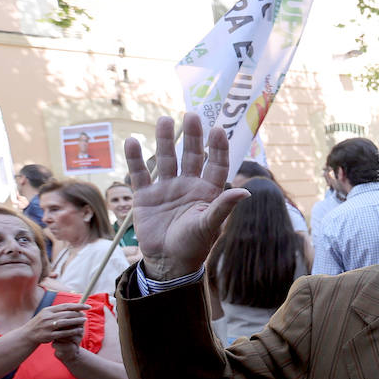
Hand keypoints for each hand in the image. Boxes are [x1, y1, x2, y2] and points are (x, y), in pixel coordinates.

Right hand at [24, 302, 86, 347]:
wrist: (27, 335)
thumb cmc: (40, 323)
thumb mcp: (46, 314)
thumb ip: (57, 311)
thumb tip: (73, 307)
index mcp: (48, 310)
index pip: (65, 306)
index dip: (77, 306)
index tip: (87, 306)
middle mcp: (47, 317)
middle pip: (66, 314)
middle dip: (78, 313)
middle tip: (85, 314)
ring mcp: (48, 326)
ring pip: (65, 322)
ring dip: (76, 321)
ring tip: (84, 320)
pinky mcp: (49, 335)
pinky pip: (63, 333)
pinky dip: (72, 331)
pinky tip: (79, 330)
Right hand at [124, 114, 248, 279]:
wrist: (168, 263)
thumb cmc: (194, 246)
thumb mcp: (209, 226)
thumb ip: (223, 207)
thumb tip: (245, 192)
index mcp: (208, 192)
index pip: (216, 164)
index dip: (217, 147)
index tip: (218, 129)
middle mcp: (188, 185)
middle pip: (191, 156)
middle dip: (192, 137)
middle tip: (192, 115)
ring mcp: (166, 189)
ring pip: (166, 159)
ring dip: (165, 140)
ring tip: (164, 120)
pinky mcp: (145, 196)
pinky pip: (140, 174)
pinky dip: (135, 159)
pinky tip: (133, 142)